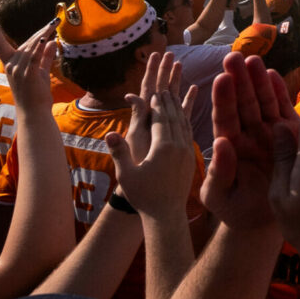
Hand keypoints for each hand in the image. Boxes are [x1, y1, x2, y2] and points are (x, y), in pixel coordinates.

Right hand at [0, 18, 58, 115]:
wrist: (34, 113)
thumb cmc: (35, 95)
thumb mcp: (40, 72)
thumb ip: (45, 57)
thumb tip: (51, 41)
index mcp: (9, 65)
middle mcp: (11, 66)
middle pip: (26, 43)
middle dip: (41, 31)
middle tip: (53, 22)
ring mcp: (18, 70)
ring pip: (31, 47)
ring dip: (43, 35)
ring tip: (54, 25)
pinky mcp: (28, 75)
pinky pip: (34, 57)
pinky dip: (39, 47)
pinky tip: (45, 38)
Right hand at [107, 54, 198, 216]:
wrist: (166, 215)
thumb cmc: (143, 196)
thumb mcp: (126, 174)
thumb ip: (119, 152)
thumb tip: (109, 133)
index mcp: (163, 148)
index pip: (160, 117)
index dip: (156, 102)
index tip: (154, 88)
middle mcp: (179, 147)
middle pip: (173, 116)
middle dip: (168, 100)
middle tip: (165, 84)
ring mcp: (187, 152)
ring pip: (183, 123)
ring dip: (178, 107)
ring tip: (174, 95)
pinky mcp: (190, 159)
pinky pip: (188, 133)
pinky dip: (185, 121)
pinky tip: (182, 116)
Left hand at [202, 52, 286, 230]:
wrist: (262, 223)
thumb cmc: (235, 211)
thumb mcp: (219, 196)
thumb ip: (218, 173)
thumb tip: (220, 144)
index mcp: (228, 146)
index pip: (224, 118)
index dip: (223, 98)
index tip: (221, 78)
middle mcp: (247, 135)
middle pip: (243, 103)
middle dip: (240, 79)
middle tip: (235, 56)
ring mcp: (268, 133)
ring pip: (263, 102)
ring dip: (259, 81)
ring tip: (254, 60)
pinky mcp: (288, 136)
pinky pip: (283, 111)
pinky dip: (280, 93)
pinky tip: (274, 74)